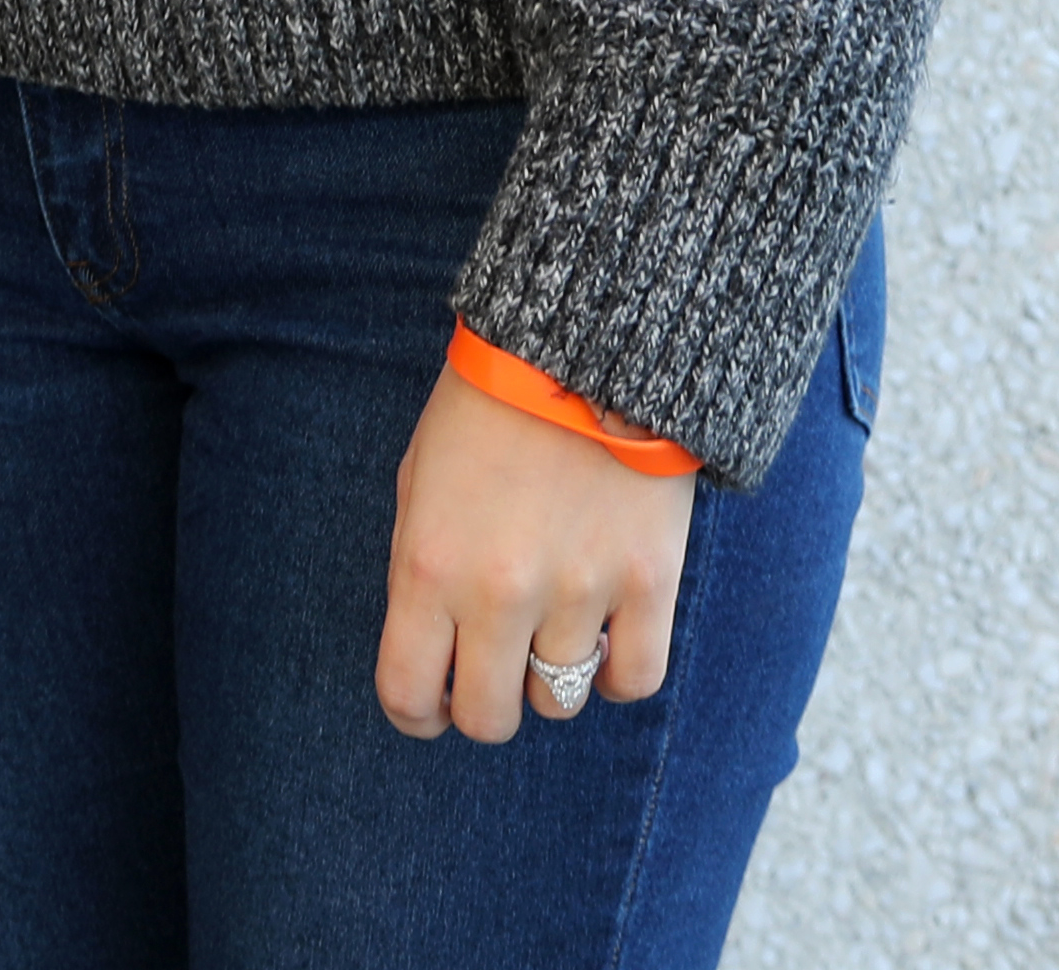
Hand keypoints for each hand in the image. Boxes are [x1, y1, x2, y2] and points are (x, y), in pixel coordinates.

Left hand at [372, 363, 689, 745]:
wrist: (582, 342)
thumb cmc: (486, 408)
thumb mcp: (419, 481)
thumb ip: (421, 571)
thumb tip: (434, 652)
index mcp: (428, 566)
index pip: (408, 693)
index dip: (416, 712)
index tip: (431, 702)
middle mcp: (500, 592)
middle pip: (488, 718)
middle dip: (484, 703)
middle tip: (492, 671)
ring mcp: (579, 591)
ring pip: (559, 702)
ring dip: (550, 677)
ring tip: (551, 626)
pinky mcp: (650, 582)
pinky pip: (634, 680)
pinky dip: (618, 672)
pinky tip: (605, 635)